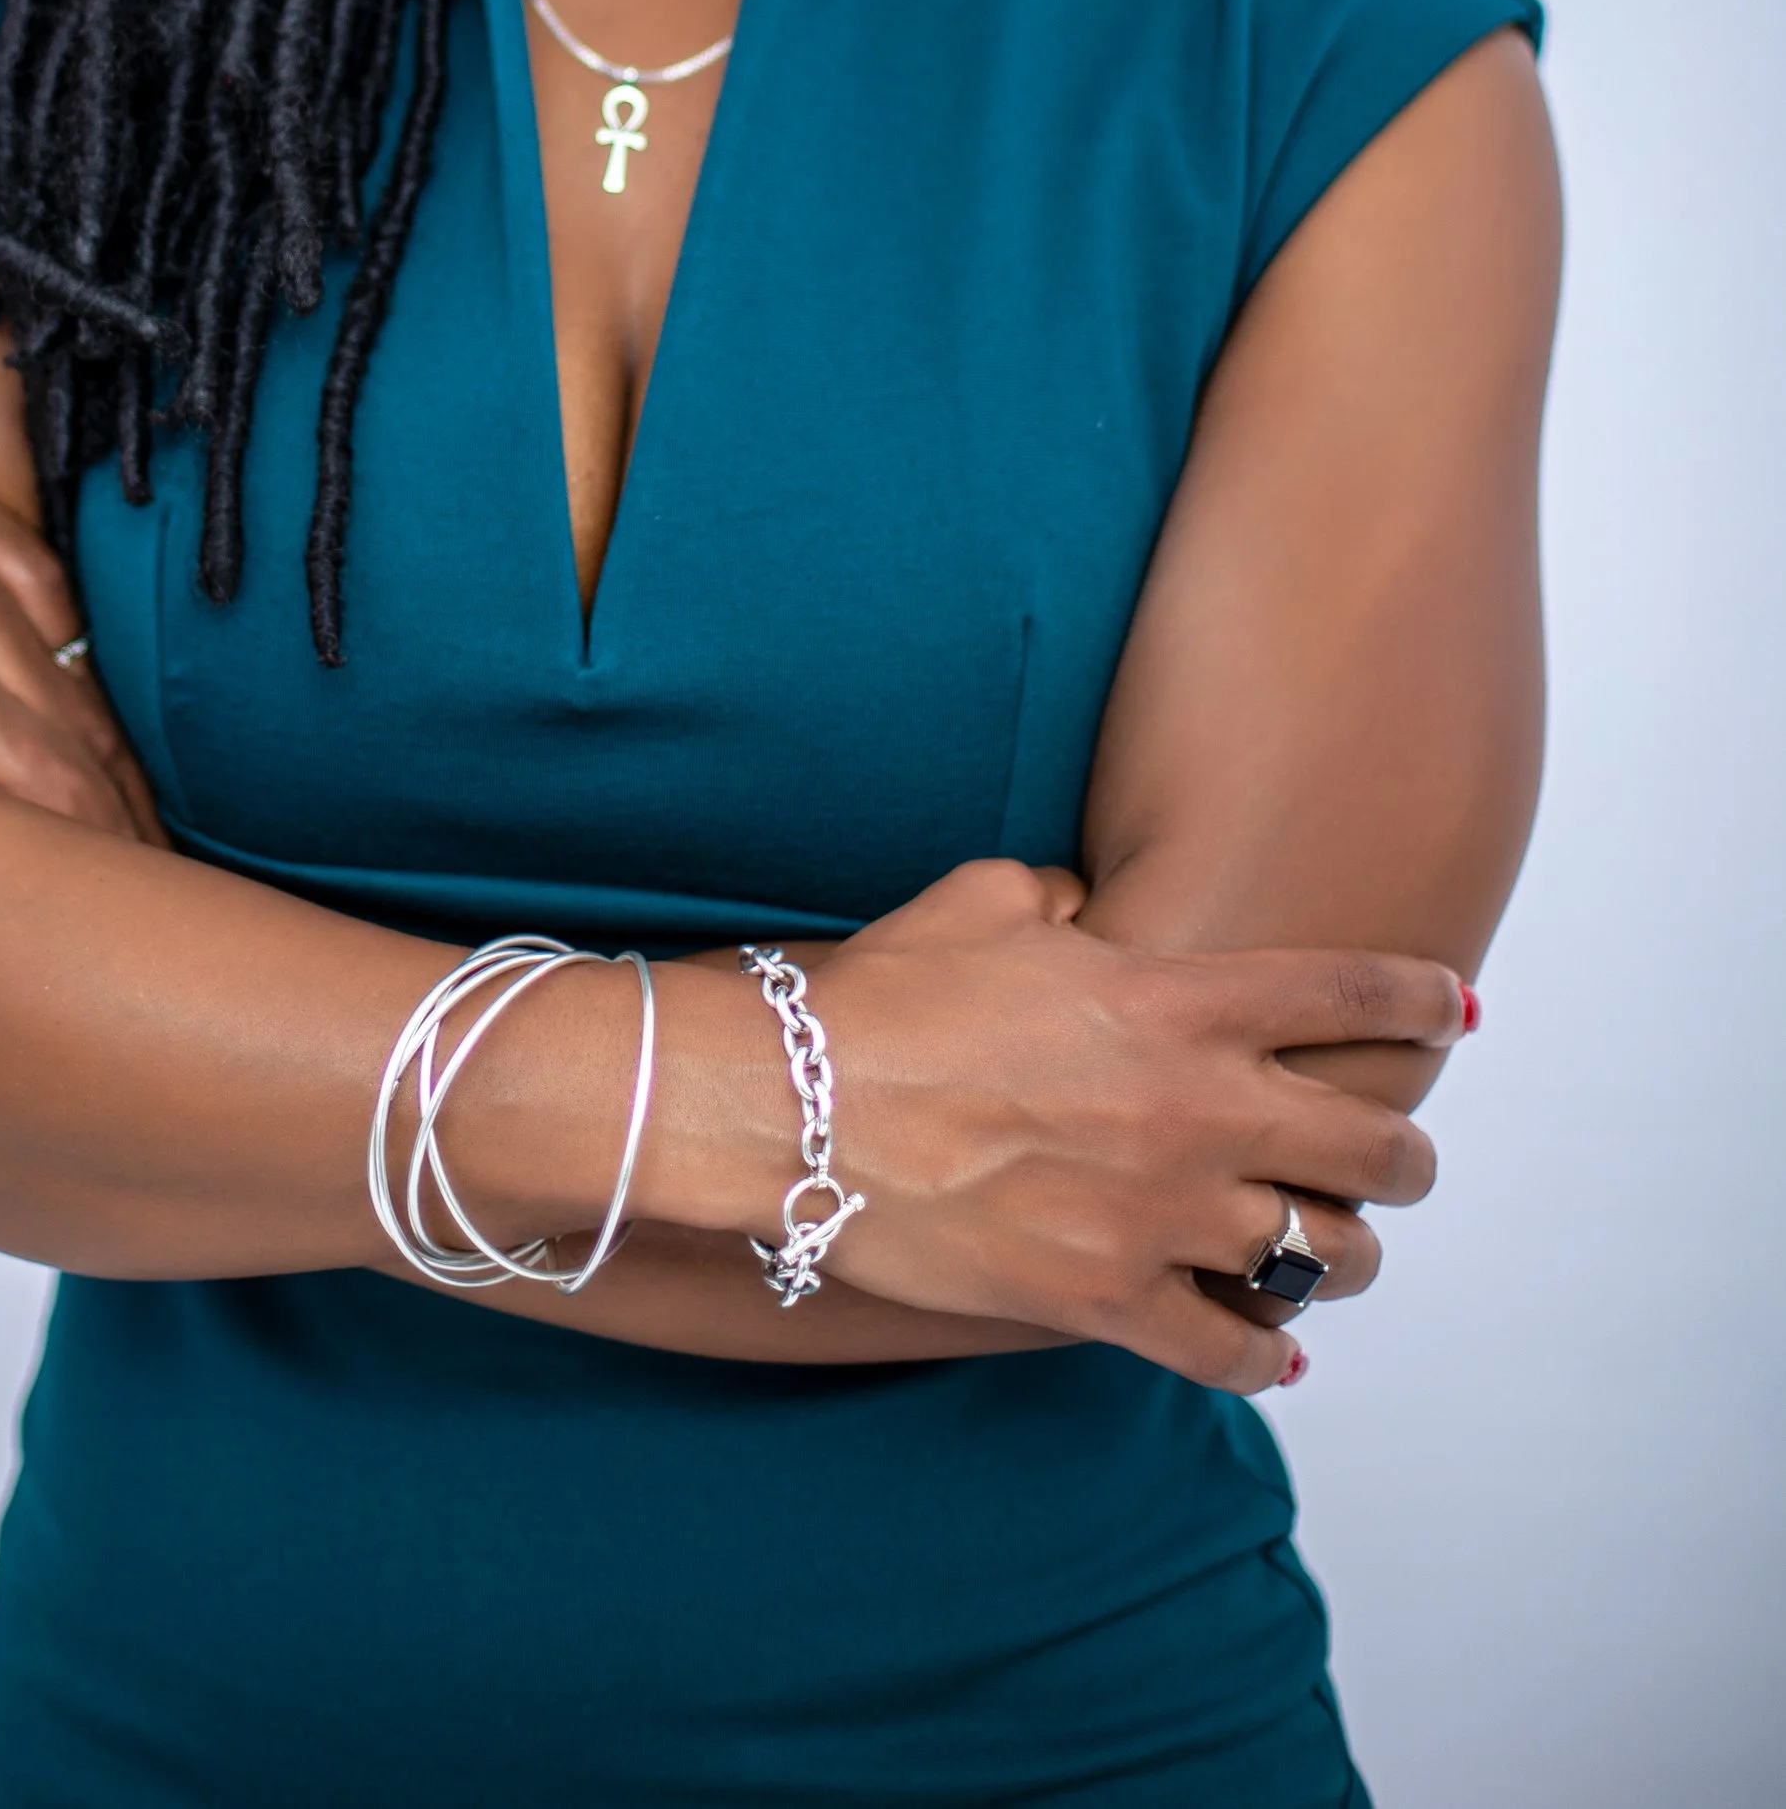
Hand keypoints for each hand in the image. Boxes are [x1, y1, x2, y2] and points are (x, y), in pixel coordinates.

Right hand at [792, 860, 1460, 1391]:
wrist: (800, 1105)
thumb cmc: (886, 995)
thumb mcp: (986, 900)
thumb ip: (1065, 902)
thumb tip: (1087, 911)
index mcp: (1178, 999)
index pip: (1348, 989)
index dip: (1418, 995)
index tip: (1453, 1006)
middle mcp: (1198, 1108)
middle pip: (1373, 1143)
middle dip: (1403, 1153)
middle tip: (1398, 1156)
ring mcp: (1160, 1214)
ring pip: (1322, 1254)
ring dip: (1341, 1253)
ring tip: (1332, 1250)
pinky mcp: (1107, 1300)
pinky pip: (1229, 1349)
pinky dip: (1263, 1355)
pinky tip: (1274, 1351)